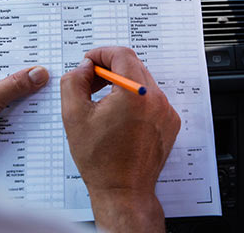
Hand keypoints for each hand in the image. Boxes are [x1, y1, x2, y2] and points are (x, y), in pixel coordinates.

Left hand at [0, 66, 48, 159]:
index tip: (35, 64)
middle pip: (2, 88)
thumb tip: (36, 73)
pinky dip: (14, 128)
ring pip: (5, 108)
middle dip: (19, 91)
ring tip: (32, 109)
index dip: (13, 65)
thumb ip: (12, 85)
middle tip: (38, 86)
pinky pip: (5, 126)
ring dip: (17, 112)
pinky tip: (23, 128)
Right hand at [61, 47, 180, 232]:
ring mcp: (166, 111)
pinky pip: (152, 98)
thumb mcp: (73, 115)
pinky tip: (120, 116)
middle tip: (92, 80)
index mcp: (134, 93)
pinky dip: (136, 98)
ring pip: (143, 81)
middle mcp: (156, 99)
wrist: (123, 191)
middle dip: (110, 68)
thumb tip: (85, 68)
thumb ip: (74, 81)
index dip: (101, 53)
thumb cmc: (100, 159)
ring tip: (104, 101)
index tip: (90, 61)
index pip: (121, 54)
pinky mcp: (170, 122)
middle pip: (133, 65)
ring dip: (123, 83)